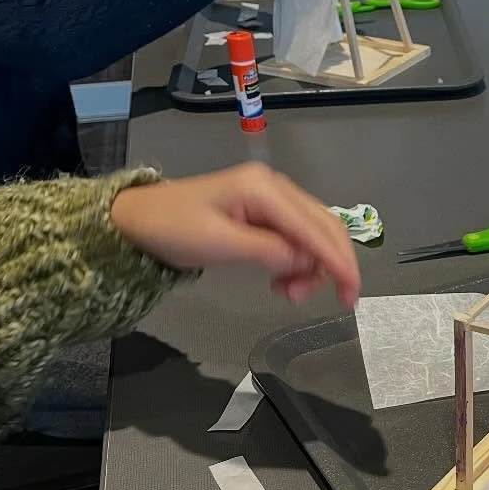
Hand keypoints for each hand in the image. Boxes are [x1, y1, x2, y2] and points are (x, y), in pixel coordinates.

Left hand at [110, 162, 359, 306]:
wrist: (136, 218)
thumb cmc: (172, 229)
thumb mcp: (219, 245)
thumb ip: (268, 252)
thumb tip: (307, 262)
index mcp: (265, 190)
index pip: (316, 228)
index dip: (338, 262)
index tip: (352, 294)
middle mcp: (276, 187)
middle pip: (325, 227)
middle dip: (332, 265)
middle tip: (334, 302)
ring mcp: (272, 197)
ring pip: (315, 234)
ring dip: (313, 267)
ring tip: (288, 293)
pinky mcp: (266, 210)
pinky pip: (297, 236)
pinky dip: (299, 261)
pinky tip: (282, 278)